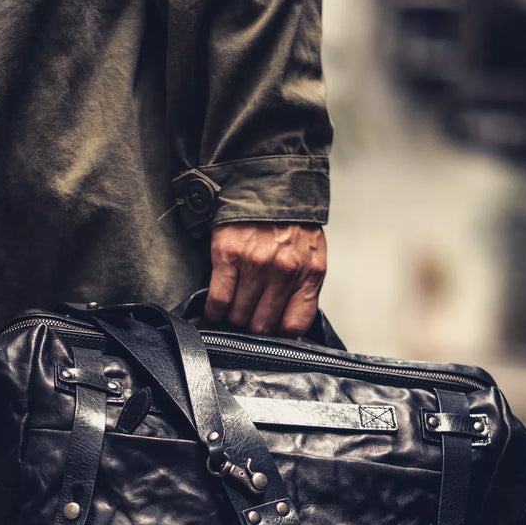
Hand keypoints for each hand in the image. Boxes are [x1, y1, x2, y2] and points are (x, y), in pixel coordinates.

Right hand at [205, 222, 326, 336]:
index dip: (279, 338)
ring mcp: (256, 264)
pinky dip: (214, 312)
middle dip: (253, 329)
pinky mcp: (229, 256)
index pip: (294, 326)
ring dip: (233, 320)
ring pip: (239, 316)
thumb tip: (288, 326)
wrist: (268, 186)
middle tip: (247, 324)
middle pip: (263, 326)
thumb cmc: (290, 224)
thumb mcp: (311, 255)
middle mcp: (284, 271)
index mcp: (309, 273)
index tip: (270, 336)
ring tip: (233, 312)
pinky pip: (220, 300)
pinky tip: (215, 312)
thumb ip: (304, 288)